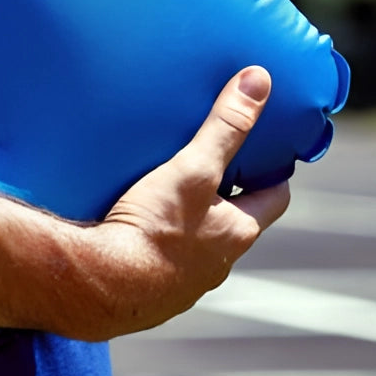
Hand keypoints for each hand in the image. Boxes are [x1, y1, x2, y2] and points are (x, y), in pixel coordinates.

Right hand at [79, 66, 290, 337]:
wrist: (101, 287)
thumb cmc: (154, 229)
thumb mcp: (192, 168)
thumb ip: (224, 126)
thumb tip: (259, 80)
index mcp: (237, 234)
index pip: (273, 198)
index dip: (272, 173)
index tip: (266, 153)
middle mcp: (217, 265)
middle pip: (232, 222)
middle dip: (224, 197)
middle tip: (206, 167)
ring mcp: (183, 285)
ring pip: (195, 247)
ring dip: (187, 226)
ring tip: (163, 197)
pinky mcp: (148, 296)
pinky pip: (159, 265)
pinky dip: (153, 248)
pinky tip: (131, 233)